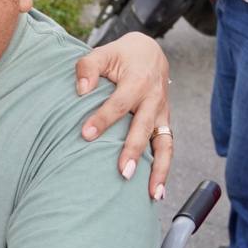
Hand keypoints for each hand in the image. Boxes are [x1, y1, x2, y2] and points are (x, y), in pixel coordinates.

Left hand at [76, 32, 172, 199]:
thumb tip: (81, 90)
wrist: (151, 52)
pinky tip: (157, 191)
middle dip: (134, 151)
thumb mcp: (103, 52)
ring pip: (165, 143)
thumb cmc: (121, 56)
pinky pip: (167, 147)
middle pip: (143, 128)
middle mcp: (154, 100)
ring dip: (160, 170)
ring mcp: (162, 113)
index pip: (118, 104)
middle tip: (122, 173)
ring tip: (153, 194)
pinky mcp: (164, 123)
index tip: (85, 135)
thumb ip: (87, 67)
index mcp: (138, 81)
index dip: (102, 119)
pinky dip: (164, 168)